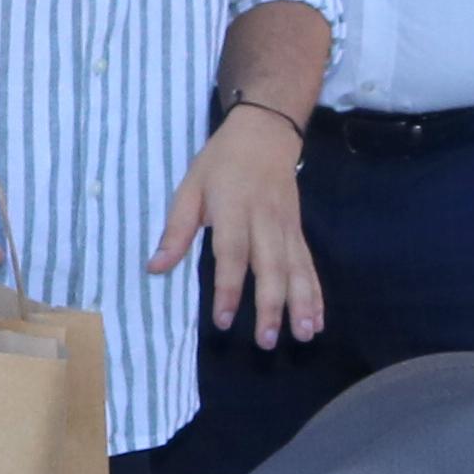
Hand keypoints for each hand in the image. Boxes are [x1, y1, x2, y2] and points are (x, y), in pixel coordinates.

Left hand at [154, 105, 321, 342]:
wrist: (266, 133)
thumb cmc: (221, 162)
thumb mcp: (190, 187)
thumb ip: (176, 230)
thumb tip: (155, 268)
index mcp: (233, 208)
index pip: (232, 254)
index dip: (229, 288)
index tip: (224, 321)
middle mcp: (264, 220)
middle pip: (271, 267)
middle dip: (271, 306)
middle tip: (266, 341)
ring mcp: (286, 227)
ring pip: (297, 269)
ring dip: (302, 304)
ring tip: (304, 336)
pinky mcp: (299, 231)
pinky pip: (309, 265)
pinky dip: (316, 293)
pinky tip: (318, 319)